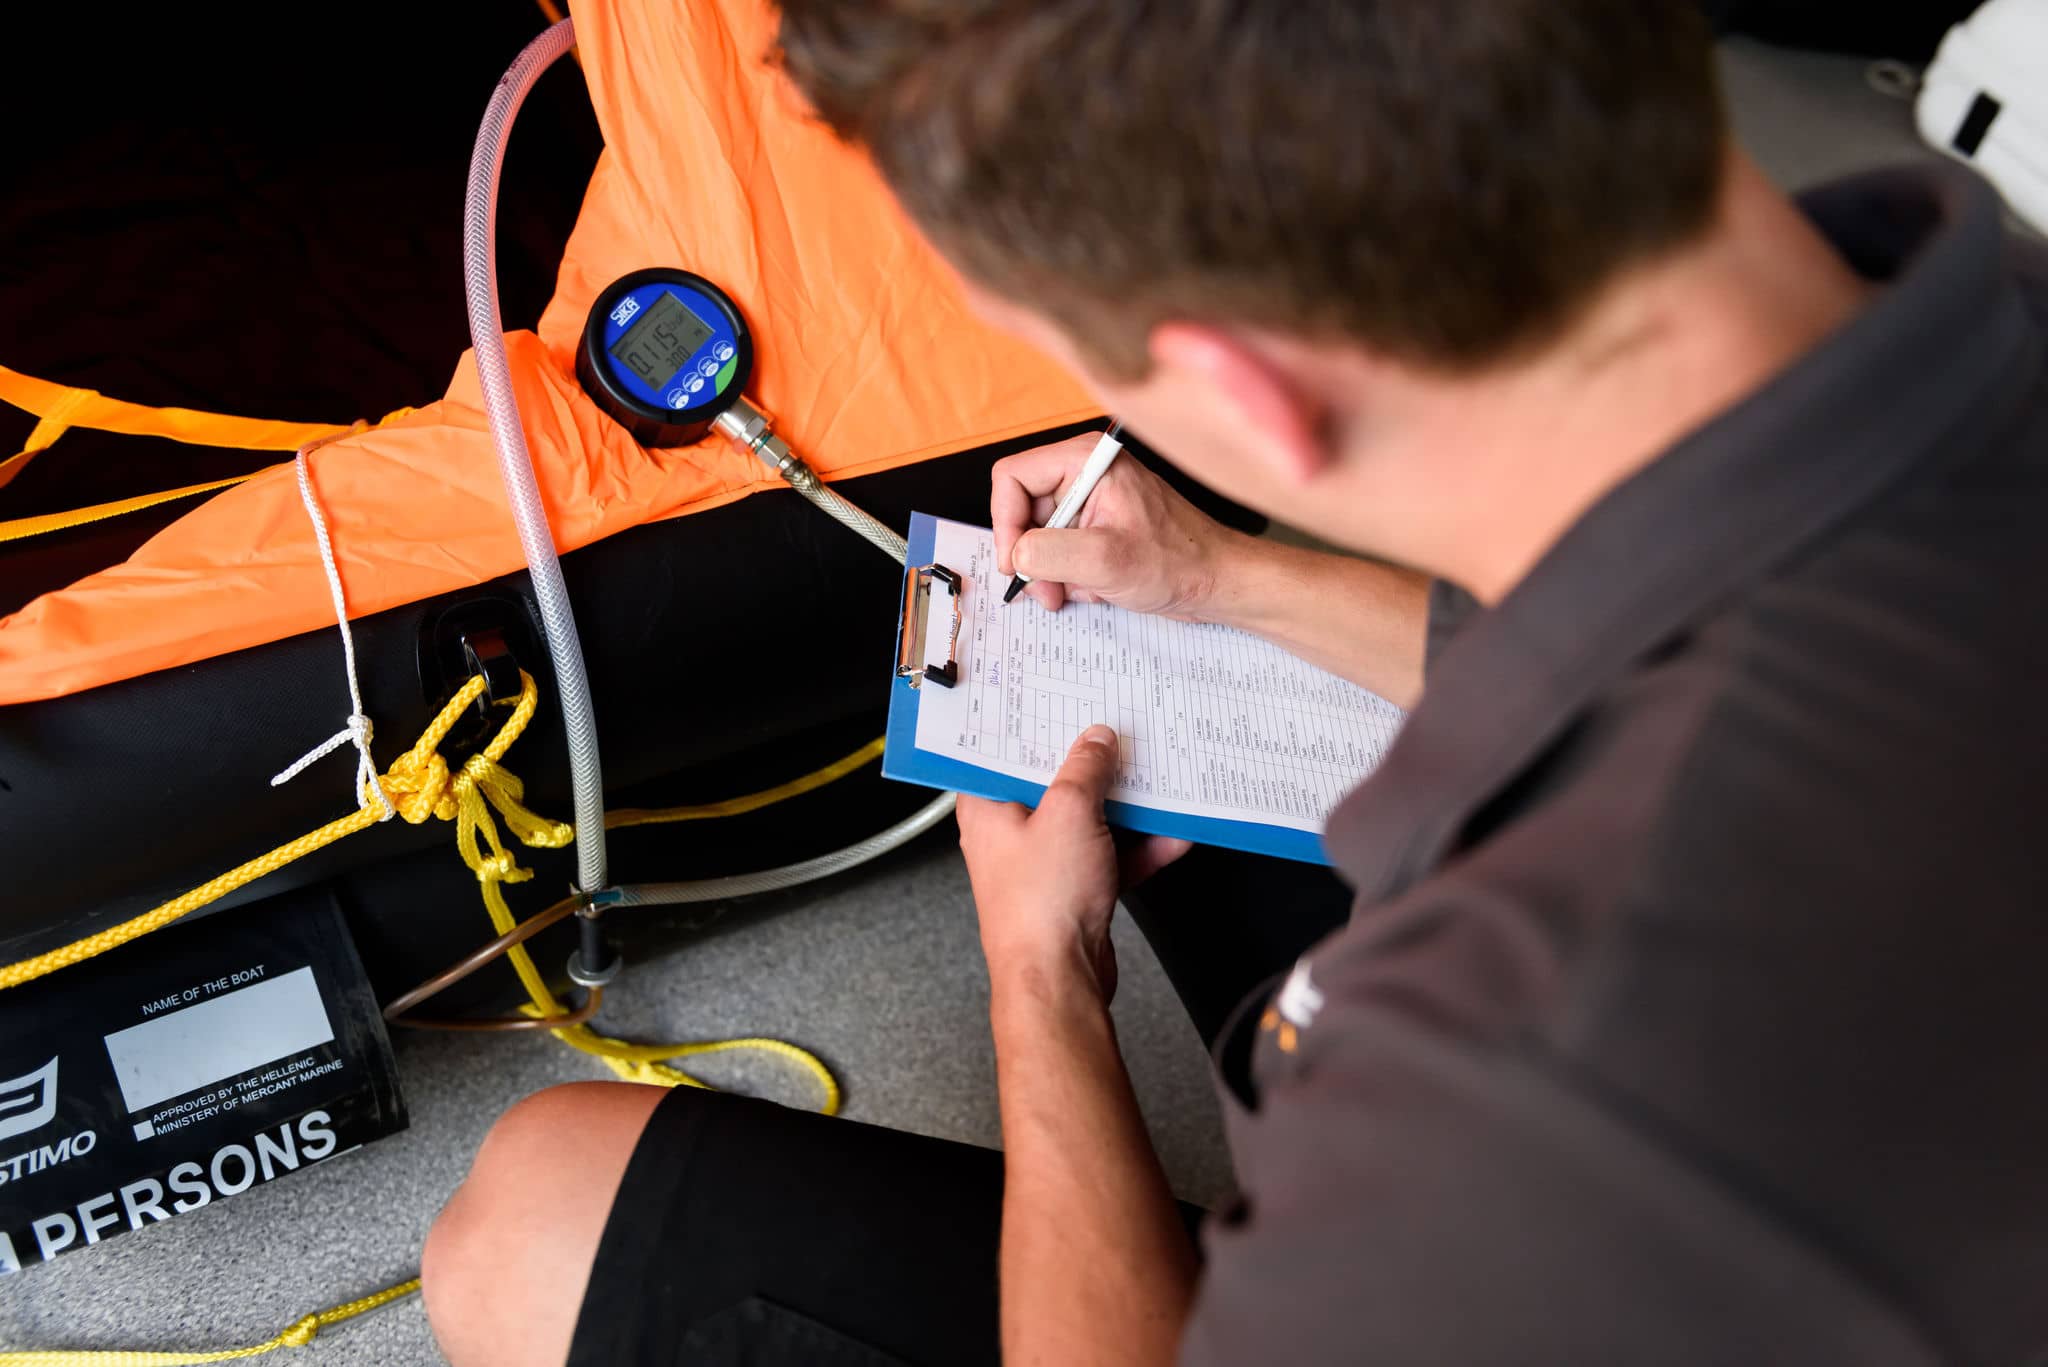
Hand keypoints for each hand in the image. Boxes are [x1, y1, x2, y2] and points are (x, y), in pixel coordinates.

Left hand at [958, 725, 1191, 1006]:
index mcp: (987, 807)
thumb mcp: (1069, 812)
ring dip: (1125, 806)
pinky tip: (1173, 834)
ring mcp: (1043, 865)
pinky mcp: (1073, 892)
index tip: (1061, 700)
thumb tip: (1096, 741)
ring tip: (1156, 779)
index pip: (1003, 751)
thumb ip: (1085, 770)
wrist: (1059, 980)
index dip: (1032, 725)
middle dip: (1091, 762)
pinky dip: (1140, 847)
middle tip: (1120, 734)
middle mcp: (1009, 834)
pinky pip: (1110, 857)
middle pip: (1051, 783)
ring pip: (1086, 820)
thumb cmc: (1040, 906)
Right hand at [992, 433, 1240, 616]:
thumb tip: (1016, 554)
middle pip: (1022, 509)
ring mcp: (1091, 499)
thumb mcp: (1106, 560)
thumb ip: (1049, 552)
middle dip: (1031, 556)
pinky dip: (1069, 575)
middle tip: (1046, 591)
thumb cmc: (1180, 562)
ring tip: (1078, 591)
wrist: (1218, 582)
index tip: (1016, 563)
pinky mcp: (1098, 524)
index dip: (1006, 523)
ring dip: (1050, 572)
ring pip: (1038, 535)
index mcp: (1086, 460)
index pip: (1012, 477)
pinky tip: (1096, 587)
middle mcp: (1085, 472)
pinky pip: (1059, 549)